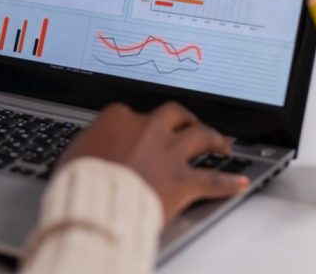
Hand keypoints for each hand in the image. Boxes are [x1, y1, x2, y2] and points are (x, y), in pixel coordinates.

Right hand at [58, 103, 247, 223]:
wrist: (96, 202)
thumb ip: (91, 142)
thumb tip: (94, 144)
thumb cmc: (80, 180)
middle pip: (174, 114)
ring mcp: (169, 153)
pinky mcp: (183, 180)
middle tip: (191, 123)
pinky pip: (213, 180)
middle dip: (185, 118)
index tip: (138, 129)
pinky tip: (240, 183)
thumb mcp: (74, 152)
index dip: (136, 122)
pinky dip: (228, 183)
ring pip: (200, 136)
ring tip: (223, 143)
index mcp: (119, 118)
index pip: (131, 112)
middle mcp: (148, 129)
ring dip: (214, 138)